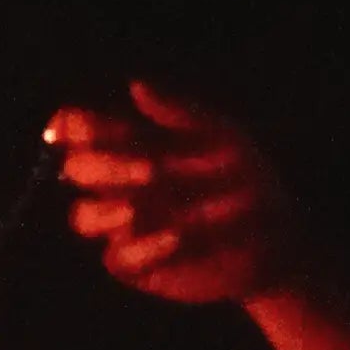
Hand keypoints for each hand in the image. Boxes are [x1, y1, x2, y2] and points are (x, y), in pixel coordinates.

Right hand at [45, 81, 306, 307]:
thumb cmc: (247, 176)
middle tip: (153, 170)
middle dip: (105, 166)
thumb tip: (136, 85)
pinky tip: (176, 238)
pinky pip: (117, 257)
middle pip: (75, 170)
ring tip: (139, 210)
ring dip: (108, 211)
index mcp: (130, 145)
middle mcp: (118, 183)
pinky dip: (143, 247)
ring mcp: (122, 225)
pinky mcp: (136, 265)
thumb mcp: (223, 137)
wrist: (275, 236)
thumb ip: (179, 113)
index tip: (90, 125)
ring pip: (83, 217)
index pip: (77, 130)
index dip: (74, 127)